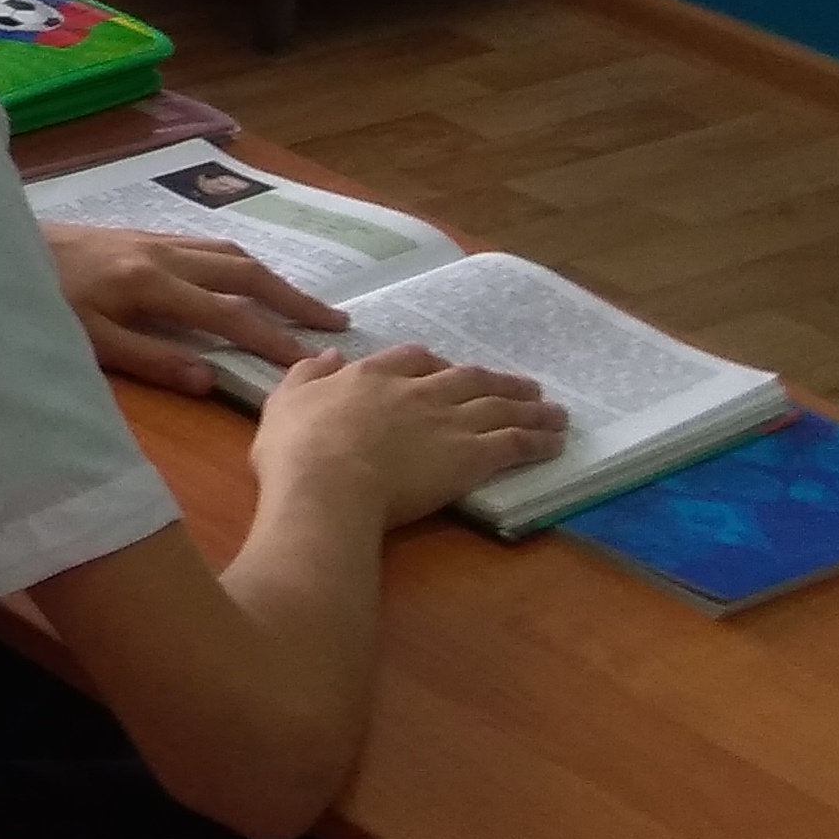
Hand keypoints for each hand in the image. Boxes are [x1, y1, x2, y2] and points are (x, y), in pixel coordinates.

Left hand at [46, 224, 351, 393]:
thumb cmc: (35, 298)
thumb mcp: (86, 342)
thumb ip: (148, 359)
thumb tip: (209, 381)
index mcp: (150, 283)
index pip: (228, 315)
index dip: (272, 339)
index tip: (311, 362)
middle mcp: (159, 253)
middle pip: (242, 271)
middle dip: (290, 297)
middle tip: (334, 322)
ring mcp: (149, 238)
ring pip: (225, 250)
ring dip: (267, 275)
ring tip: (299, 300)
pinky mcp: (135, 234)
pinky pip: (201, 243)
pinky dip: (234, 259)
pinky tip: (239, 273)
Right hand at [252, 341, 566, 530]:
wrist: (329, 483)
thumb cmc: (296, 449)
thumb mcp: (284, 402)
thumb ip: (307, 374)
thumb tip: (329, 355)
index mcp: (369, 376)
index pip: (409, 358)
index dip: (432, 363)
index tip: (445, 369)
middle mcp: (415, 391)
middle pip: (465, 377)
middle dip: (496, 380)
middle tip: (522, 385)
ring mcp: (446, 421)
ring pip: (498, 405)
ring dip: (529, 406)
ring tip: (554, 410)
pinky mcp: (469, 456)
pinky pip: (513, 442)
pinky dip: (537, 439)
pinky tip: (555, 441)